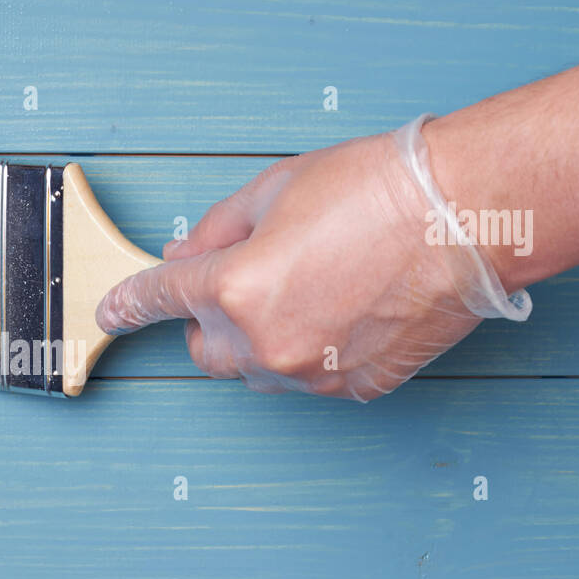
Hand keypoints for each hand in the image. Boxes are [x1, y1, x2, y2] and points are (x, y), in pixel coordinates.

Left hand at [95, 124, 513, 401]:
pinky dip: (310, 352)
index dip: (130, 304)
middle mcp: (265, 342)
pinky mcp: (353, 389)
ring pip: (255, 371)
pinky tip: (342, 310)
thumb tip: (186, 253)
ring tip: (309, 288)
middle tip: (247, 278)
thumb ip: (216, 231)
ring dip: (260, 340)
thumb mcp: (275, 190)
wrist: (466, 215)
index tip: (112, 311)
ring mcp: (310, 372)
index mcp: (234, 288)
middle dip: (211, 318)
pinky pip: (307, 379)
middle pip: (204, 350)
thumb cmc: (377, 190)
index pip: (159, 300)